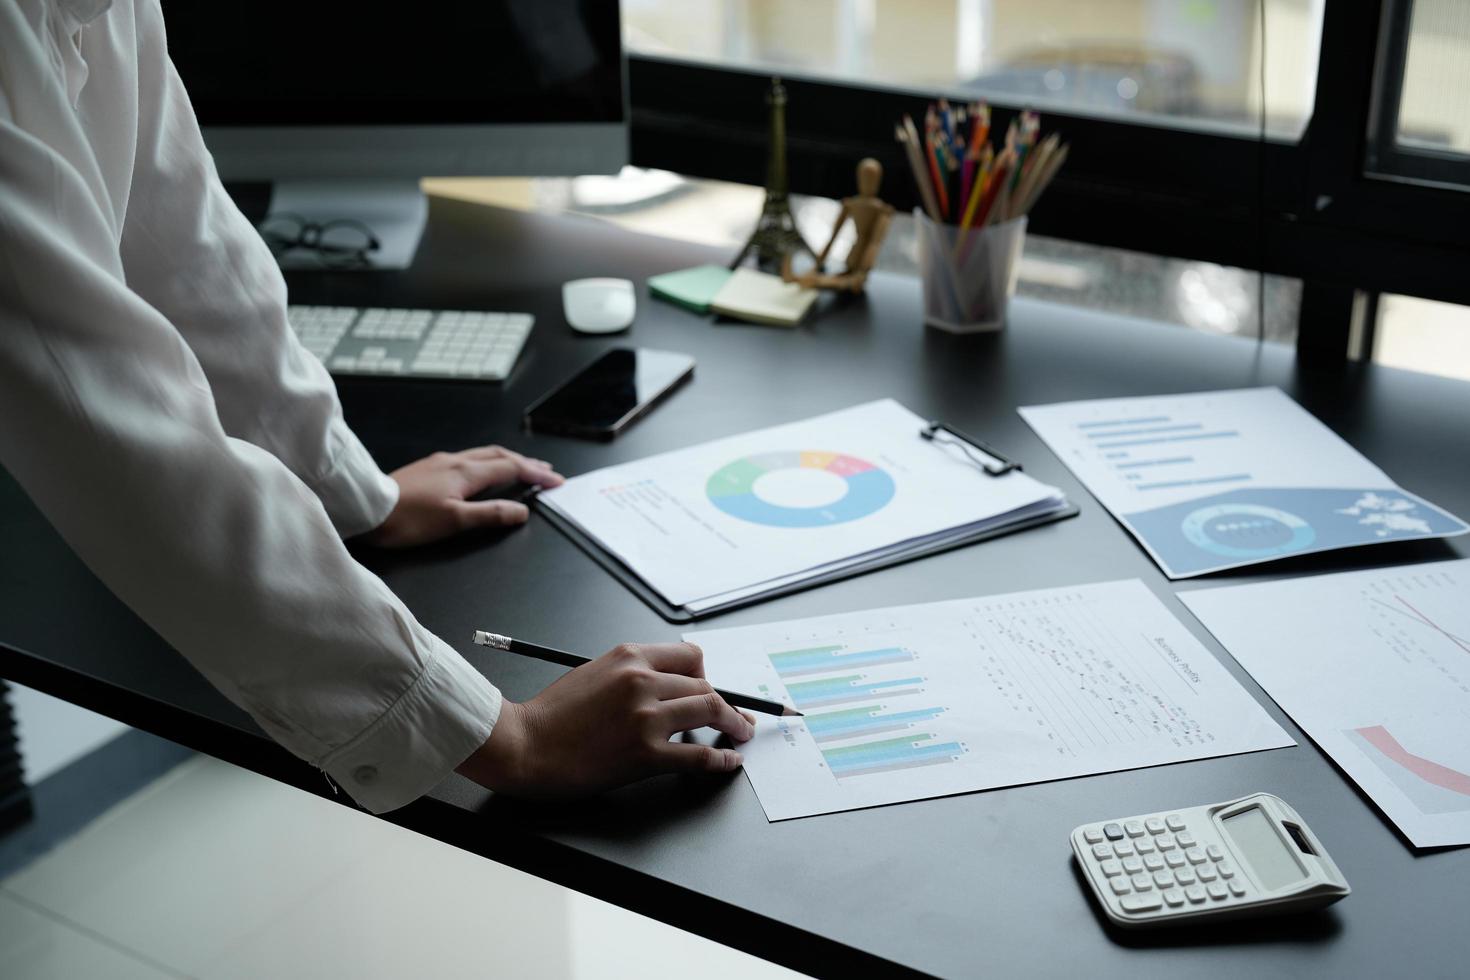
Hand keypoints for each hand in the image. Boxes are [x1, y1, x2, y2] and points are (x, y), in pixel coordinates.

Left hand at [363, 446, 563, 547]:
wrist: (366, 509)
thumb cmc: (407, 518)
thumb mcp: (455, 521)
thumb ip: (491, 514)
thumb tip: (521, 511)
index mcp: (466, 472)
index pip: (511, 469)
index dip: (535, 475)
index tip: (555, 481)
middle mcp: (455, 461)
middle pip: (499, 456)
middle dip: (525, 463)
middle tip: (545, 471)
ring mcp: (440, 462)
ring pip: (483, 455)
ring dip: (507, 460)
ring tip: (521, 468)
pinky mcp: (427, 468)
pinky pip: (468, 459)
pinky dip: (487, 463)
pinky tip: (482, 471)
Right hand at [457, 642, 755, 796]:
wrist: (523, 746)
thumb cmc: (550, 715)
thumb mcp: (592, 673)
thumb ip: (630, 674)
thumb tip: (666, 687)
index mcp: (628, 656)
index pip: (690, 656)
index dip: (707, 675)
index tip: (714, 689)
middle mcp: (641, 681)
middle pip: (704, 684)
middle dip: (725, 702)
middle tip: (738, 716)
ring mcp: (645, 717)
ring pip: (709, 711)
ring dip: (734, 724)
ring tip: (742, 733)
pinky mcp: (646, 753)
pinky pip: (699, 754)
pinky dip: (722, 759)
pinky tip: (729, 762)